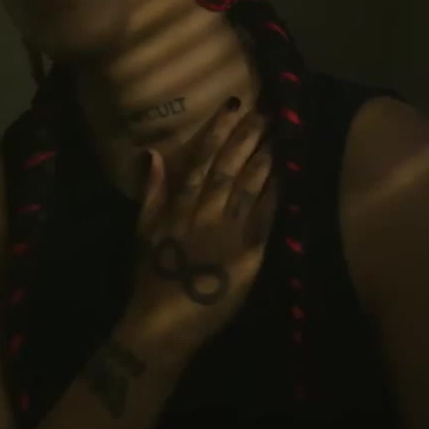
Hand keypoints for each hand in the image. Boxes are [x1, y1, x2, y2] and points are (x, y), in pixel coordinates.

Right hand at [118, 99, 276, 365]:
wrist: (164, 323)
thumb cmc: (150, 278)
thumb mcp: (143, 232)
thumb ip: (151, 192)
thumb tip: (153, 154)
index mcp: (179, 206)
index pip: (202, 159)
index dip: (218, 130)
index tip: (233, 105)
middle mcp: (205, 213)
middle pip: (230, 167)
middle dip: (248, 137)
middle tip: (266, 111)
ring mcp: (229, 233)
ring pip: (250, 188)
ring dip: (265, 159)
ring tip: (278, 134)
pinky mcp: (249, 256)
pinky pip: (265, 220)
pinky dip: (275, 196)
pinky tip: (286, 176)